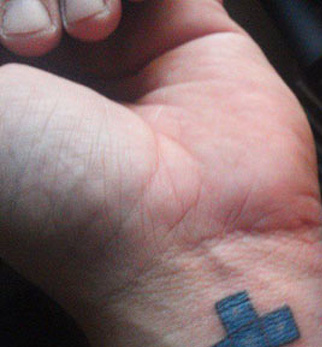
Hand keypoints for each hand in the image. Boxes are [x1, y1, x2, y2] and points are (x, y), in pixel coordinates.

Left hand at [0, 1, 321, 346]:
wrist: (191, 242)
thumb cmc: (71, 210)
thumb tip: (11, 24)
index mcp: (15, 103)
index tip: (3, 44)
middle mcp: (66, 72)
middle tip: (37, 42)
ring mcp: (131, 49)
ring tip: (91, 31)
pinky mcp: (194, 31)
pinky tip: (119, 20)